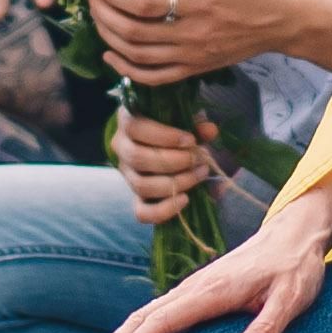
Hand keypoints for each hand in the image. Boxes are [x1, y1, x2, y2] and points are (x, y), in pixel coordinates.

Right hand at [79, 194, 331, 332]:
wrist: (295, 234)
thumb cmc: (296, 268)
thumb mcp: (292, 299)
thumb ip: (268, 329)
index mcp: (212, 290)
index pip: (165, 320)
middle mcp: (195, 288)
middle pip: (143, 317)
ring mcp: (193, 288)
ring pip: (145, 314)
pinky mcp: (197, 292)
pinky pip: (158, 312)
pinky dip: (135, 330)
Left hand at [87, 0, 331, 86]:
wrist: (290, 22)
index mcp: (201, 4)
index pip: (143, 5)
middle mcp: (192, 35)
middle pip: (132, 32)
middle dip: (103, 14)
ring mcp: (193, 56)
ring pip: (137, 56)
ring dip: (109, 38)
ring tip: (96, 17)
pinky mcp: (195, 68)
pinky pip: (154, 77)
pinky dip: (127, 71)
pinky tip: (112, 56)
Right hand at [109, 94, 216, 214]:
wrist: (167, 147)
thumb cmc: (175, 127)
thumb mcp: (183, 120)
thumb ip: (196, 123)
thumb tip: (210, 130)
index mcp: (128, 122)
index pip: (135, 128)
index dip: (163, 136)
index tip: (191, 140)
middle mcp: (122, 149)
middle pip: (138, 158)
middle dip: (174, 161)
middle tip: (199, 159)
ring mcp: (127, 175)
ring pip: (142, 185)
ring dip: (175, 182)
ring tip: (200, 174)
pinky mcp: (136, 197)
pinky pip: (141, 212)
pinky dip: (164, 210)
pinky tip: (185, 199)